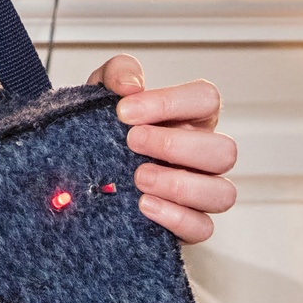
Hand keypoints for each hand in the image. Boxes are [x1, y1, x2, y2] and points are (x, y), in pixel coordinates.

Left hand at [86, 54, 237, 243]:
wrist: (77, 174)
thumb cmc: (103, 130)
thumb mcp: (102, 92)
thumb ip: (118, 74)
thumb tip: (130, 85)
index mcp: (191, 118)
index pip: (206, 99)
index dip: (171, 102)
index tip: (126, 111)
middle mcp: (202, 156)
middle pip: (225, 151)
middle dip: (175, 146)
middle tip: (131, 142)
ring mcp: (199, 193)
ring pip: (223, 194)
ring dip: (179, 185)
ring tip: (138, 178)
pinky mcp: (186, 225)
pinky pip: (203, 228)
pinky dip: (176, 218)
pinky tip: (144, 205)